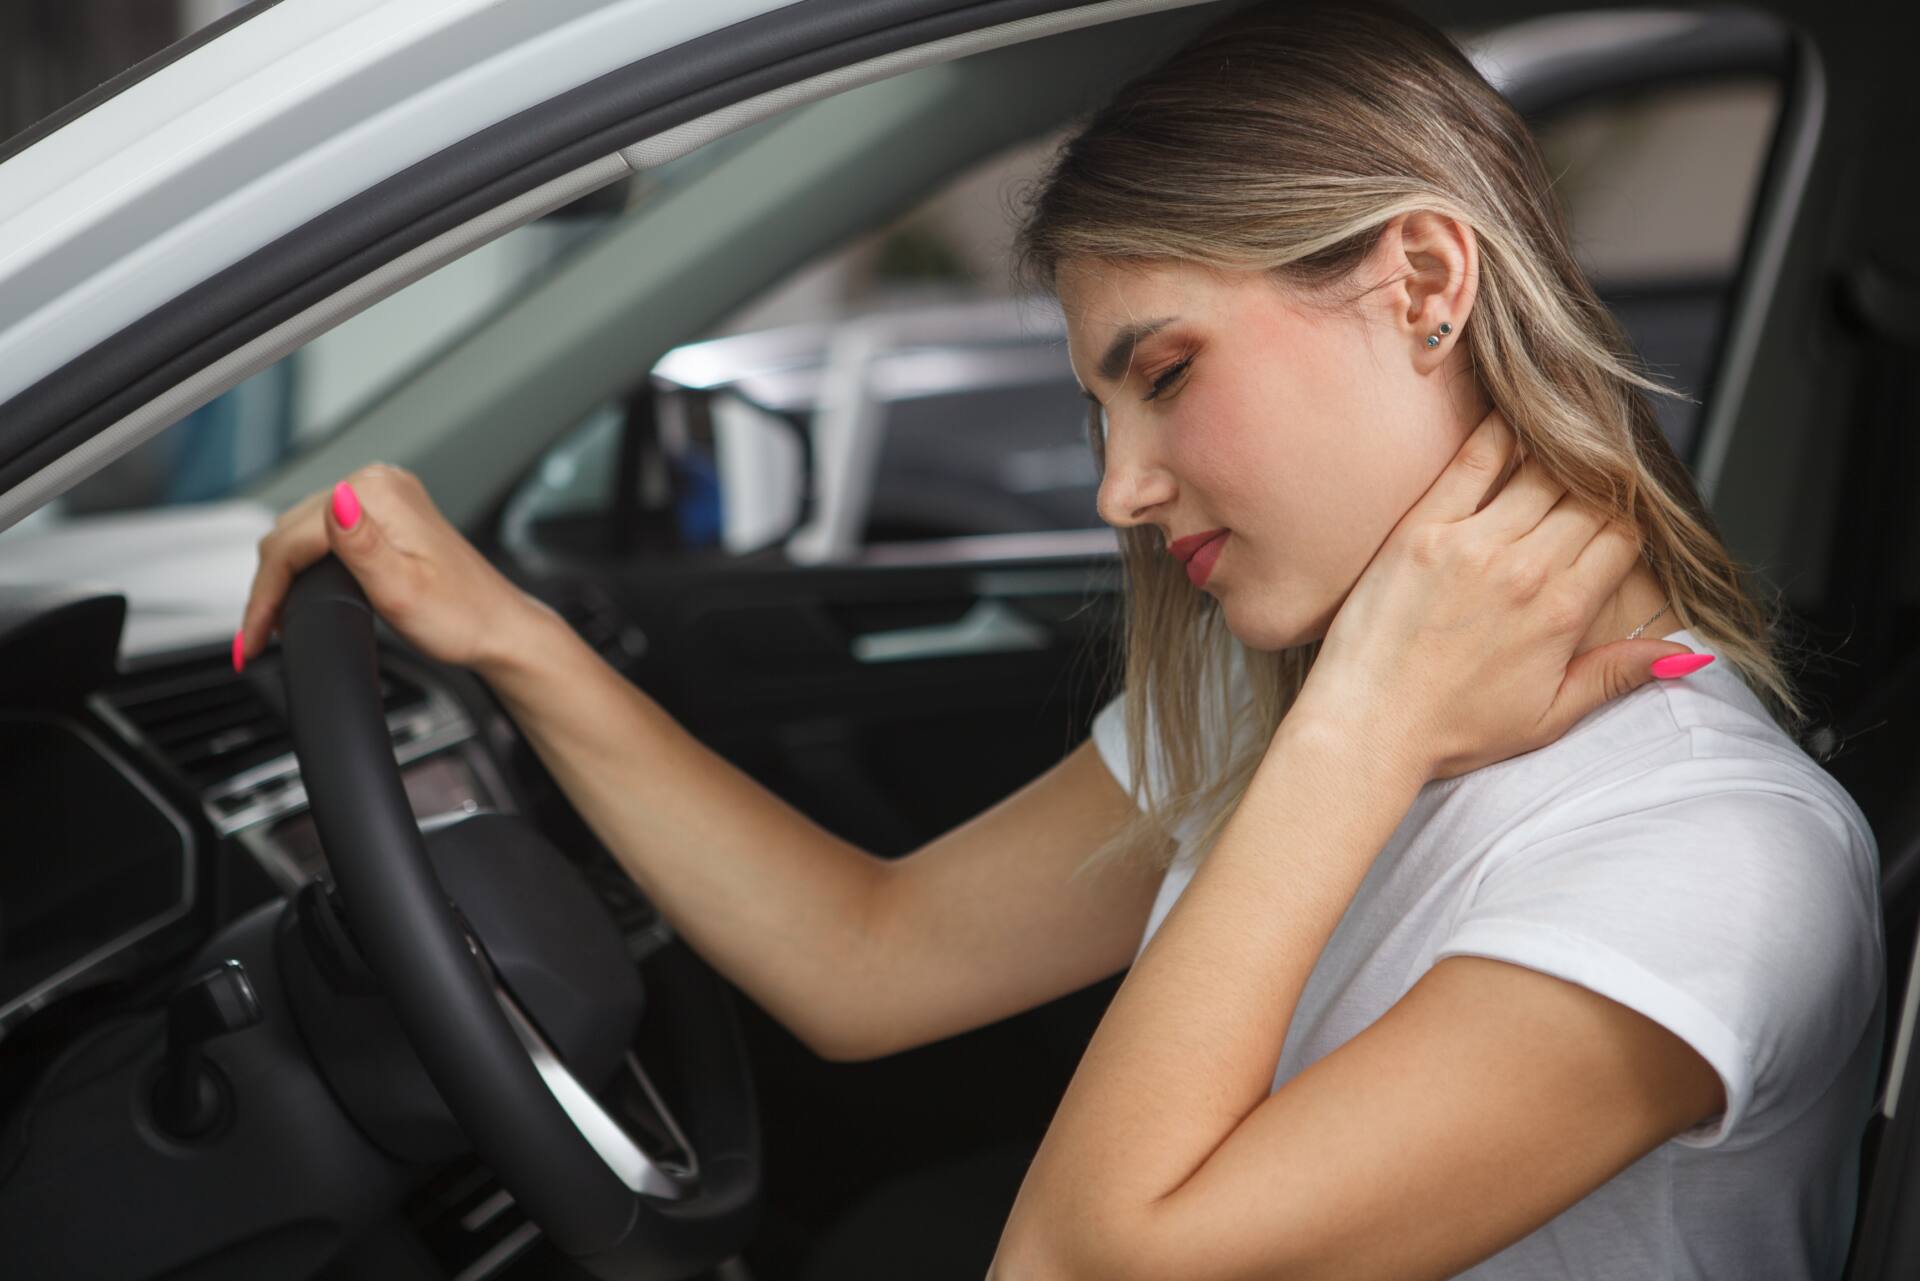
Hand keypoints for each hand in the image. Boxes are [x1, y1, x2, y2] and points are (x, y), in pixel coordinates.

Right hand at [236, 463, 556, 674]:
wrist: (499, 629)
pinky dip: (307, 567)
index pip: (293, 539)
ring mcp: (384, 497)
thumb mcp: (402, 590)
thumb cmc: (462, 617)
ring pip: (303, 534)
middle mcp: (380, 484)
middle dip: (269, 587)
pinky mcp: (387, 516)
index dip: (266, 592)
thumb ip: (361, 546)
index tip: (253, 635)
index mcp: (378, 494)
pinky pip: (327, 535)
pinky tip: (300, 597)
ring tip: (272, 624)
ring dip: (284, 578)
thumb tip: (335, 504)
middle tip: (256, 637)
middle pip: (291, 533)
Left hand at [1290, 408, 1697, 782]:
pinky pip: (1471, 462)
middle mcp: (1525, 570)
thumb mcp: (1548, 717)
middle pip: (1588, 499)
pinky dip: (1497, 433)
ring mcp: (1471, 544)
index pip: (1622, 535)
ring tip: (1563, 440)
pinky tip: (1510, 413)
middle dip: (1599, 485)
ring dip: (1559, 455)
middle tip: (1593, 471)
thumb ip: (1614, 675)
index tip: (1616, 512)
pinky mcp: (1420, 531)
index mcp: (1562, 612)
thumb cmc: (1450, 731)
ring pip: (1540, 473)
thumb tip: (1683, 653)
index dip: (1626, 520)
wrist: (1365, 728)